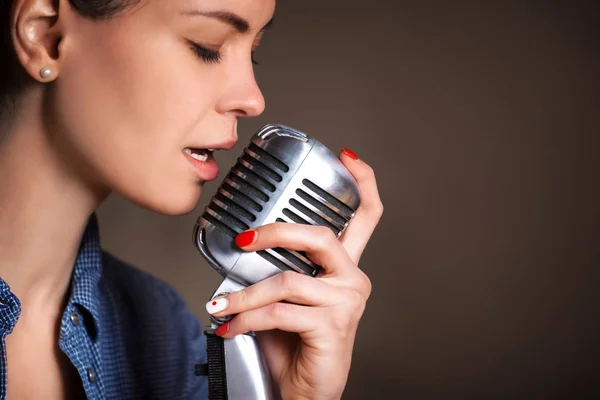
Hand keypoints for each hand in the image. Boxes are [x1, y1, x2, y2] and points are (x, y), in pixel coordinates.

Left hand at [206, 148, 382, 399]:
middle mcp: (353, 279)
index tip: (348, 156)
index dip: (362, 182)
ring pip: (287, 280)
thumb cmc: (295, 343)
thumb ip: (279, 268)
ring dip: (245, 295)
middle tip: (245, 239)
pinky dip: (247, 318)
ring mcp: (346, 302)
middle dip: (278, 231)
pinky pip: (280, 311)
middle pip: (322, 236)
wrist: (304, 391)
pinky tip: (231, 326)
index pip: (367, 217)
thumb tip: (244, 246)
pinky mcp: (333, 326)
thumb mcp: (286, 298)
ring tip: (221, 307)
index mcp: (344, 268)